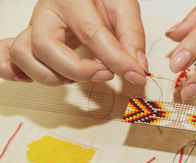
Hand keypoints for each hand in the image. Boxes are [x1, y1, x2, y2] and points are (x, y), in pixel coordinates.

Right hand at [0, 0, 146, 85]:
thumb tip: (137, 67)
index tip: (135, 74)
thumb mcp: (123, 6)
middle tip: (105, 74)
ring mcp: (33, 27)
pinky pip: (9, 59)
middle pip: (45, 47)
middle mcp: (46, 13)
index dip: (115, 59)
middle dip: (77, 70)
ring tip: (78, 75)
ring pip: (24, 56)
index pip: (91, 33)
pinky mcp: (29, 40)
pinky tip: (49, 76)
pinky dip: (22, 74)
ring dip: (52, 75)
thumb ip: (132, 35)